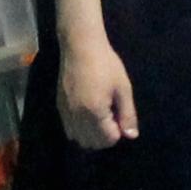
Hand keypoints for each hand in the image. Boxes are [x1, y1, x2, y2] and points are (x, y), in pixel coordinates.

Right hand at [59, 28, 137, 149]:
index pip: (108, 140)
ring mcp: (66, 113)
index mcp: (95, 112)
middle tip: (111, 116)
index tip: (120, 115)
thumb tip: (131, 136)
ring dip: (91, 135)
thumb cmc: (106, 64)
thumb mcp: (123, 88)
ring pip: (78, 139)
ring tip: (99, 116)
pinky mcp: (60, 107)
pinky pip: (69, 129)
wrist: (80, 46)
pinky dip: (79, 129)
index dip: (118, 131)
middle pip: (92, 143)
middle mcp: (77, 117)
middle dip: (105, 136)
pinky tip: (87, 112)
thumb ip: (128, 114)